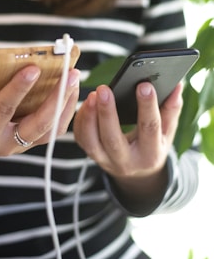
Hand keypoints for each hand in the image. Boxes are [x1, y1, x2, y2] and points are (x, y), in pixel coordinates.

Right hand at [0, 66, 79, 170]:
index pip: (4, 109)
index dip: (18, 88)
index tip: (33, 67)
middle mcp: (8, 143)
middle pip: (40, 124)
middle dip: (58, 98)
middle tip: (72, 73)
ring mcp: (22, 145)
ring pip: (52, 129)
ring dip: (67, 104)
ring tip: (75, 78)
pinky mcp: (31, 141)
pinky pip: (54, 129)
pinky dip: (65, 110)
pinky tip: (70, 89)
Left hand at [73, 82, 182, 209]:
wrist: (137, 173)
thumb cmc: (153, 146)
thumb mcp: (167, 133)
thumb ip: (171, 110)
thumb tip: (176, 86)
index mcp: (150, 155)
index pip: (149, 128)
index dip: (147, 106)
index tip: (144, 85)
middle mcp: (126, 162)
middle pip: (113, 138)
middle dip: (108, 112)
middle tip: (104, 89)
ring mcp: (106, 161)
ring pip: (91, 142)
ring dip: (89, 117)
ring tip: (92, 95)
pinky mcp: (92, 155)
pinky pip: (81, 139)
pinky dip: (81, 120)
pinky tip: (86, 103)